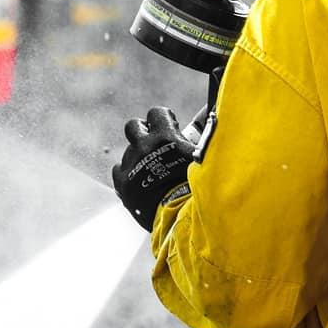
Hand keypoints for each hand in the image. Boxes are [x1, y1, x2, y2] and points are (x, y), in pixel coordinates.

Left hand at [111, 107, 195, 229]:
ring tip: (152, 172)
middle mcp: (144, 146)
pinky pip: (118, 170)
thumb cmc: (196, 185)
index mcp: (165, 136)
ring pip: (128, 152)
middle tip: (152, 144)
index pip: (156, 113)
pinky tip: (139, 182)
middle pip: (133, 126)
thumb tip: (209, 112)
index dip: (162, 120)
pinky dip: (127, 174)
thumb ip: (203, 135)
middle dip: (141, 132)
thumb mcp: (201, 156)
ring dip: (137, 157)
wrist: (180, 215)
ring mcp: (130, 164)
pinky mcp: (122, 182)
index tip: (169, 128)